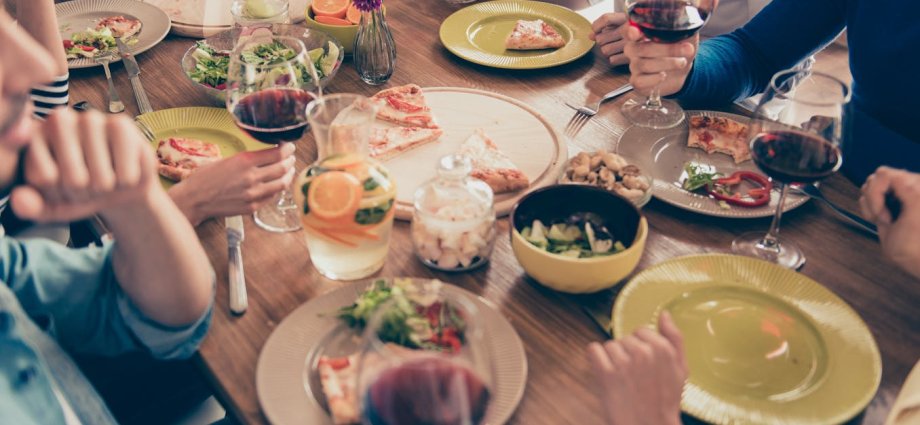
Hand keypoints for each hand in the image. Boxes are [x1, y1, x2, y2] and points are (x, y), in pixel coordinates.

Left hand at [10, 109, 156, 222]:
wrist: (118, 185)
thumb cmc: (82, 190)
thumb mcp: (53, 206)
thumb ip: (32, 207)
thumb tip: (18, 200)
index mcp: (34, 137)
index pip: (45, 179)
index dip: (59, 194)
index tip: (64, 187)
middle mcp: (59, 120)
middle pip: (74, 179)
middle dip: (85, 193)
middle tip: (88, 184)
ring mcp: (90, 119)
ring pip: (101, 178)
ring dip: (107, 188)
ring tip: (105, 177)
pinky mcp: (120, 124)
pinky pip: (125, 174)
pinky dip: (127, 181)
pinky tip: (123, 167)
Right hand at [168, 143, 295, 225]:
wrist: (195, 199)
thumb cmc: (206, 177)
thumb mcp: (228, 159)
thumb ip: (249, 158)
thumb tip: (268, 155)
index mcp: (245, 161)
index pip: (277, 153)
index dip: (288, 149)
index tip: (289, 146)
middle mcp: (251, 177)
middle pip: (283, 168)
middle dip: (290, 161)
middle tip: (291, 157)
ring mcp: (253, 194)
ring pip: (282, 184)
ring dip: (288, 175)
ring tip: (289, 170)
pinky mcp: (252, 207)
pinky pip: (273, 196)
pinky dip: (278, 188)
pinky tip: (277, 184)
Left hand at [587, 311, 685, 424]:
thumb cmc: (664, 401)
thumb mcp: (680, 369)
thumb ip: (674, 338)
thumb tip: (664, 314)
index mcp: (663, 348)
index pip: (641, 331)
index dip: (640, 347)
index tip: (643, 364)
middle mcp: (644, 352)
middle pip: (624, 339)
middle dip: (626, 354)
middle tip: (633, 376)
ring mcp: (624, 362)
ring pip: (609, 346)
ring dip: (612, 360)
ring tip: (622, 379)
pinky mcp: (606, 373)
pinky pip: (593, 350)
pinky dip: (595, 359)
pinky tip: (604, 372)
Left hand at [590, 13, 628, 66]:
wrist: (650, 42)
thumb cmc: (632, 30)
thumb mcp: (620, 24)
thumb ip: (604, 27)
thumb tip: (590, 36)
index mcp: (626, 18)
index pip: (606, 19)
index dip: (596, 26)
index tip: (596, 30)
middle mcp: (629, 30)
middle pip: (601, 39)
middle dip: (602, 41)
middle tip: (609, 41)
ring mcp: (631, 44)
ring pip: (605, 51)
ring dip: (607, 51)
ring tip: (615, 48)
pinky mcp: (632, 56)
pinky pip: (612, 60)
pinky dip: (614, 59)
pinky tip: (620, 54)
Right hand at [622, 25, 696, 95]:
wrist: (684, 70)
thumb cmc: (681, 49)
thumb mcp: (685, 34)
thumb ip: (681, 28)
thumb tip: (683, 23)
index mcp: (642, 34)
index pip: (628, 30)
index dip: (630, 31)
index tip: (636, 32)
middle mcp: (634, 50)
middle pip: (639, 48)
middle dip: (665, 49)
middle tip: (687, 49)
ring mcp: (635, 66)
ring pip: (642, 65)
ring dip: (666, 63)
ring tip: (682, 62)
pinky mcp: (638, 82)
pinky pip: (639, 81)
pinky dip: (653, 79)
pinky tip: (664, 75)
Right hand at [859, 167, 919, 278]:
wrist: (915, 260)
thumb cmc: (917, 245)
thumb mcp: (915, 216)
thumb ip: (910, 193)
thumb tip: (896, 176)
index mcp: (915, 186)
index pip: (884, 175)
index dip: (879, 193)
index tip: (886, 211)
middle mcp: (905, 187)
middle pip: (874, 180)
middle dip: (874, 201)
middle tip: (886, 217)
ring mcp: (894, 196)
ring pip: (868, 188)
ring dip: (871, 206)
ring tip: (885, 220)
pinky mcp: (885, 204)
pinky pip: (866, 198)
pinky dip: (869, 210)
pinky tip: (881, 220)